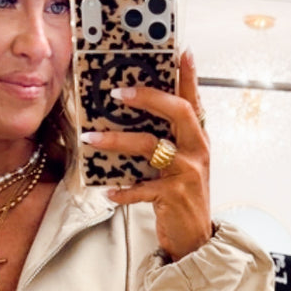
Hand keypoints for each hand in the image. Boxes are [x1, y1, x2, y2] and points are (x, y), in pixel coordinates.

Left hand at [81, 48, 210, 262]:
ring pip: (151, 146)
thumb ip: (168, 139)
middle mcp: (196, 150)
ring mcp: (187, 172)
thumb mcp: (181, 164)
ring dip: (117, 140)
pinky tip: (109, 192)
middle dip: (148, 97)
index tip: (180, 51)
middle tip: (119, 93)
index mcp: (198, 139)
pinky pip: (143, 188)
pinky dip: (123, 190)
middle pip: (177, 112)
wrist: (195, 239)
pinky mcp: (174, 195)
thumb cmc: (183, 198)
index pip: (193, 100)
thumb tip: (140, 119)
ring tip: (92, 138)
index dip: (188, 75)